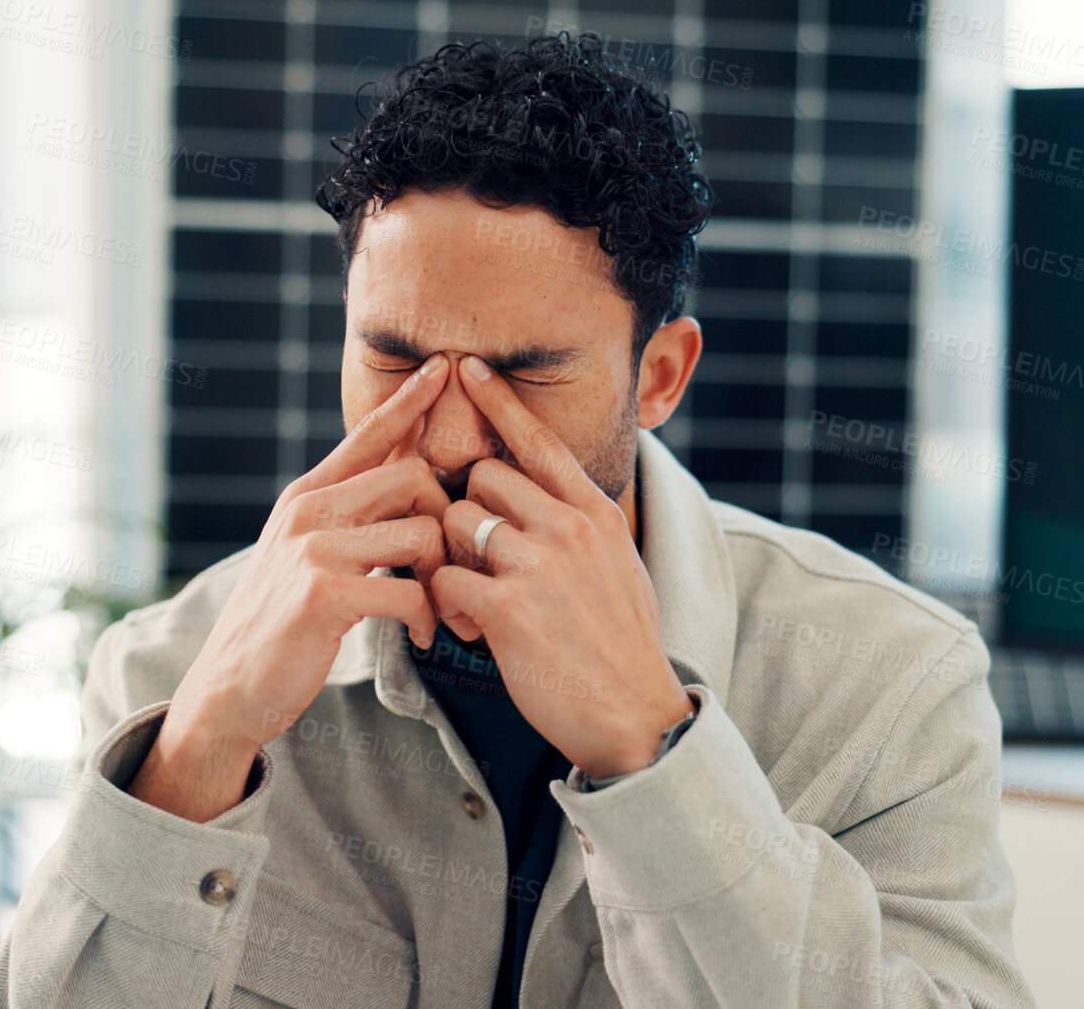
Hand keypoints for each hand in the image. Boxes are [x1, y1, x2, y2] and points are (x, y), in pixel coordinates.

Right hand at [129, 354, 454, 821]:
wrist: (229, 688)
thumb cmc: (283, 624)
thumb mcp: (308, 555)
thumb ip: (351, 517)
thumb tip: (405, 482)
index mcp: (308, 496)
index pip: (367, 434)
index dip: (409, 400)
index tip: (443, 368)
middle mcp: (308, 511)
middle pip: (414, 477)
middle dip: (449, 523)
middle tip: (457, 572)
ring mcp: (312, 549)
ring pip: (420, 533)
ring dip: (446, 578)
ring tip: (442, 613)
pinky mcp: (322, 594)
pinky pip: (410, 590)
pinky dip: (428, 618)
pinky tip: (422, 637)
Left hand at [429, 354, 693, 778]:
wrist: (636, 715)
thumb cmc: (623, 646)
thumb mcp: (620, 567)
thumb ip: (584, 528)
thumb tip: (554, 498)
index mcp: (595, 514)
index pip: (539, 441)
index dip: (500, 401)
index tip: (469, 368)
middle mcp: (568, 528)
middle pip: (481, 478)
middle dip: (464, 512)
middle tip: (474, 561)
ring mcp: (540, 567)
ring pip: (455, 524)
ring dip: (450, 560)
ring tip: (473, 602)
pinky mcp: (510, 610)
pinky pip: (448, 581)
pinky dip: (447, 606)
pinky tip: (469, 632)